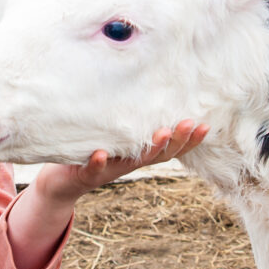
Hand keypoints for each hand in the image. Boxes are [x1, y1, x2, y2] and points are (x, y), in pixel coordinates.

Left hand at [28, 119, 208, 206]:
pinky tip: (103, 153)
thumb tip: (149, 85)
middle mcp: (129, 163)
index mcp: (139, 154)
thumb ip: (131, 120)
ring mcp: (110, 169)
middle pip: (159, 154)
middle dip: (177, 140)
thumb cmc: (93, 150)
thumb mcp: (116, 135)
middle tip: (189, 124)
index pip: (171, 148)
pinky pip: (94, 169)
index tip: (206, 126)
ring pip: (133, 162)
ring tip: (161, 134)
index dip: (190, 141)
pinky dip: (100, 162)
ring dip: (149, 149)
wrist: (62, 182)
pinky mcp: (86, 173)